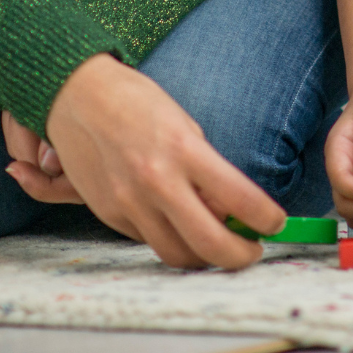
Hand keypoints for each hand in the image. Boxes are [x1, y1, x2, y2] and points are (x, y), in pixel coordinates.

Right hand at [12, 53, 284, 269]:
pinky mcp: (108, 213)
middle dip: (240, 257)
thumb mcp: (184, 125)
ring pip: (177, 255)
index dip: (267, 219)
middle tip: (251, 251)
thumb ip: (205, 171)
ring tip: (215, 243)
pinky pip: (147, 240)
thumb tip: (228, 212)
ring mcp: (129, 202)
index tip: (275, 223)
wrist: (77, 95)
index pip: (240, 200)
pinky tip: (175, 222)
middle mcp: (156, 181)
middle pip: (209, 245)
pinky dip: (168, 238)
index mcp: (184, 150)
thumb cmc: (137, 102)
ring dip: (203, 257)